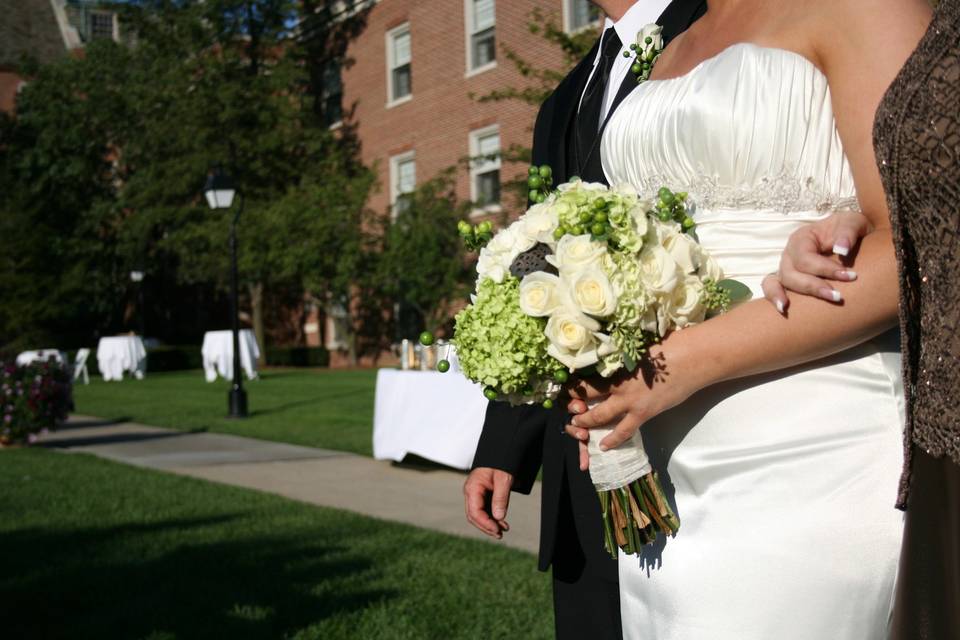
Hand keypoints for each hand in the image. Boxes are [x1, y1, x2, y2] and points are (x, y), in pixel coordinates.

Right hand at [463, 467, 512, 538]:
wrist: (501, 452)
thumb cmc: (501, 463)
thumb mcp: (503, 480)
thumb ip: (500, 498)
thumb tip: (499, 517)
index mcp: (472, 488)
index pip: (474, 512)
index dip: (485, 524)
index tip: (497, 530)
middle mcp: (471, 492)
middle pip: (474, 516)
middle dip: (486, 527)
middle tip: (499, 535)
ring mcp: (476, 494)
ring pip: (479, 514)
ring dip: (490, 524)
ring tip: (503, 531)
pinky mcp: (482, 494)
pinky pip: (484, 509)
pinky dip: (492, 517)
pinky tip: (502, 523)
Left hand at [564, 350, 697, 452]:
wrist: (691, 359)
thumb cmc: (667, 347)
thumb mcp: (639, 348)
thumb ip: (624, 355)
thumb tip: (613, 351)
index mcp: (615, 365)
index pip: (586, 375)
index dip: (573, 383)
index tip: (564, 387)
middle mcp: (617, 384)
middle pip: (587, 395)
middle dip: (574, 403)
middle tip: (567, 408)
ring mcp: (629, 400)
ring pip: (599, 416)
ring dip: (586, 422)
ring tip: (577, 427)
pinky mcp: (643, 413)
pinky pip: (624, 430)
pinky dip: (613, 439)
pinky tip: (604, 446)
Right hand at [762, 211, 870, 311]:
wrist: (851, 238)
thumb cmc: (849, 230)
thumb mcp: (853, 223)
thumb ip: (847, 232)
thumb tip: (841, 250)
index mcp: (802, 238)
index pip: (805, 257)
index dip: (825, 269)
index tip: (851, 276)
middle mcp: (790, 253)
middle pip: (791, 273)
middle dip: (813, 286)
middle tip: (838, 296)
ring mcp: (786, 267)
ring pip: (782, 282)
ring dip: (799, 295)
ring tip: (812, 304)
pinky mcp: (788, 280)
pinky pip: (771, 287)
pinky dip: (774, 296)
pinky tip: (783, 309)